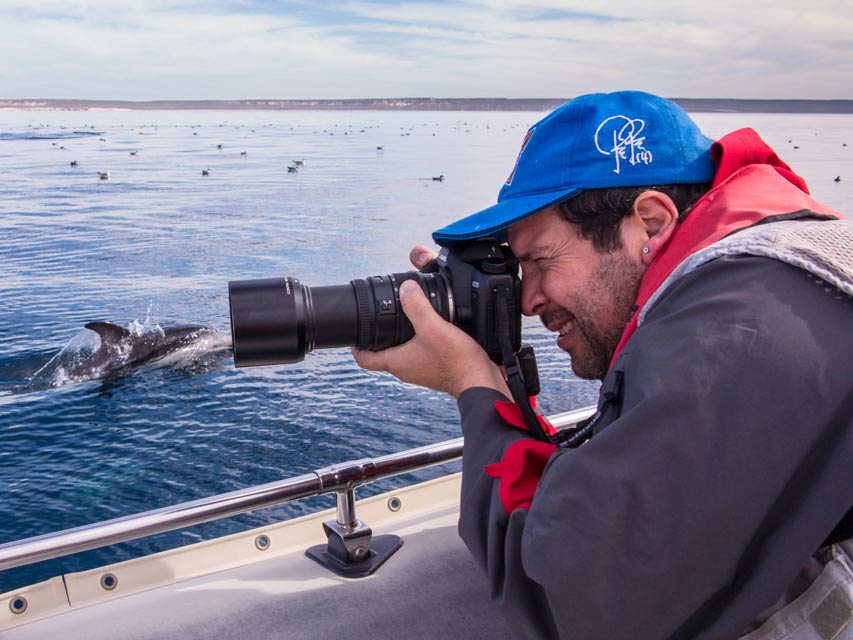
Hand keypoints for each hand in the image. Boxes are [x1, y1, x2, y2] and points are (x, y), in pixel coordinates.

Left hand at [352, 246, 509, 398]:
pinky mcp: (436, 368)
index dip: (355, 345)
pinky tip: (433, 327)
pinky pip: (421, 352)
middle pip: (382, 353)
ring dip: (401, 337)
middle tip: (381, 317)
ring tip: (407, 317)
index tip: (355, 332)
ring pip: (402, 352)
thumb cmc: (457, 361)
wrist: (481, 381)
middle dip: (379, 335)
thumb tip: (406, 288)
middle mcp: (406, 369)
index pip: (363, 359)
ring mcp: (421, 370)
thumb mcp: (433, 327)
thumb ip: (417, 306)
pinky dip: (421, 340)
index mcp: (396, 362)